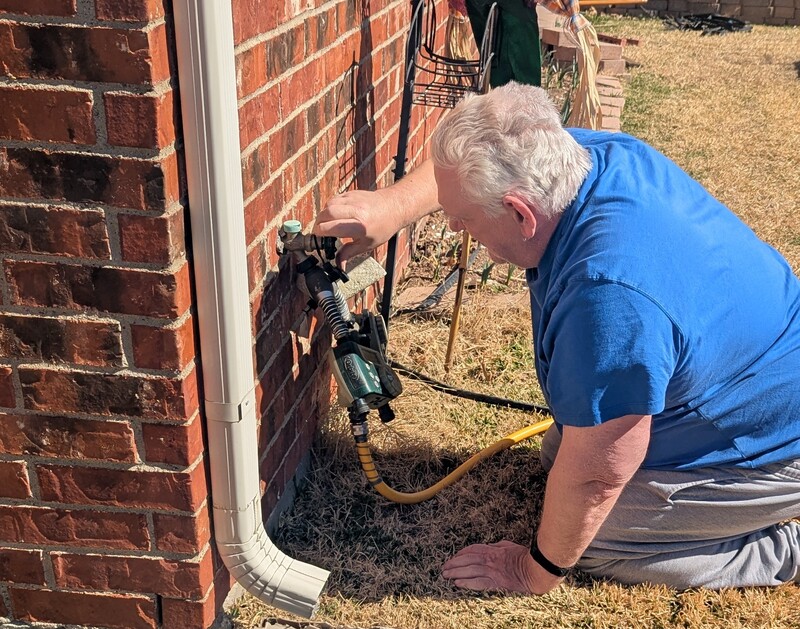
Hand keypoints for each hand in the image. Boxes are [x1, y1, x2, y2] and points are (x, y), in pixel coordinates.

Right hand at [312, 190, 400, 262]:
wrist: (394, 207)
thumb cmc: (383, 227)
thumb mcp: (367, 245)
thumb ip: (349, 253)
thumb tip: (338, 265)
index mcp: (359, 227)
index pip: (330, 227)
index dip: (320, 234)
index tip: (319, 239)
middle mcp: (356, 211)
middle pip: (326, 214)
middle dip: (318, 223)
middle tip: (320, 231)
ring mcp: (353, 200)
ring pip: (328, 204)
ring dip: (323, 214)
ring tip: (327, 223)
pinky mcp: (352, 193)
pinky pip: (334, 199)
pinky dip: (330, 207)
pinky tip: (334, 214)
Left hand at [441, 540, 562, 594]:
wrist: (534, 569)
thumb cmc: (524, 557)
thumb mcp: (509, 546)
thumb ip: (497, 546)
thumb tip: (491, 546)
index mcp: (492, 550)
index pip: (472, 550)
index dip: (461, 553)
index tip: (454, 557)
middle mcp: (489, 560)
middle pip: (467, 560)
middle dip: (454, 563)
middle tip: (444, 568)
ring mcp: (492, 571)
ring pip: (469, 570)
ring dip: (456, 572)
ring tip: (446, 575)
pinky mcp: (496, 582)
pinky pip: (478, 582)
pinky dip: (467, 583)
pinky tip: (458, 583)